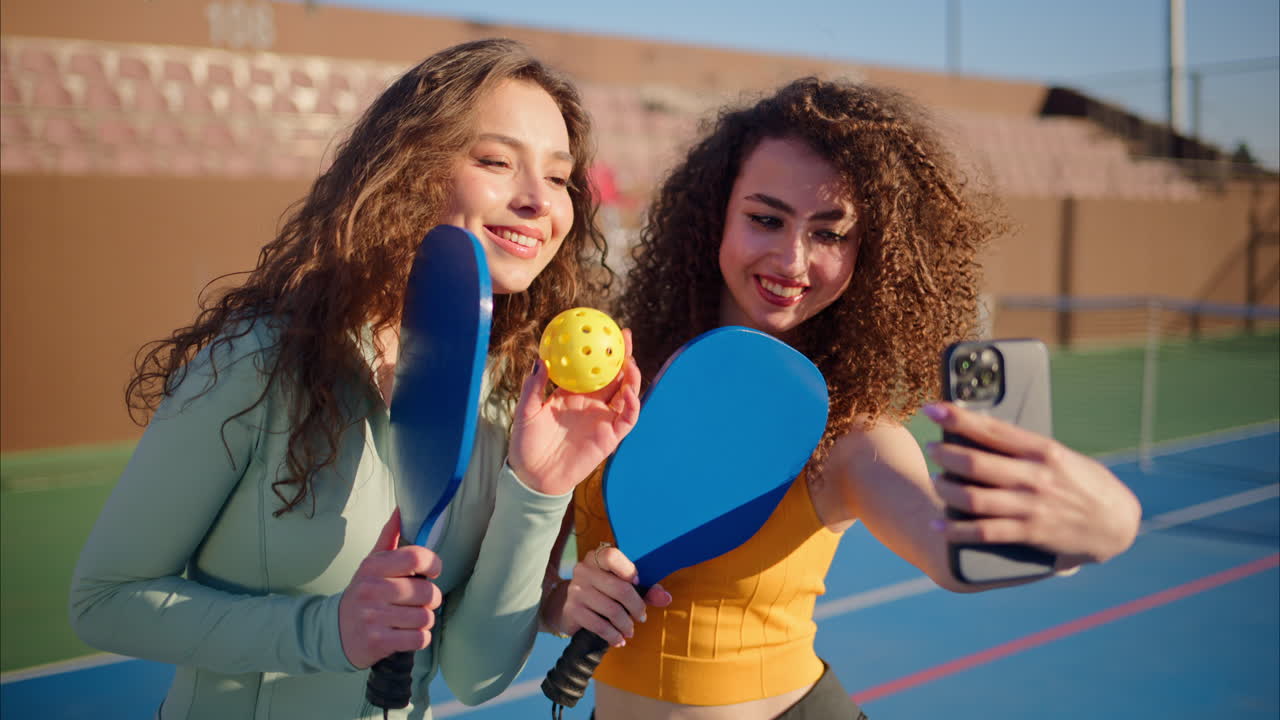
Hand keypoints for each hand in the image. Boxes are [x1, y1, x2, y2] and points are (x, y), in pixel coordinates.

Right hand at [339, 510, 443, 667]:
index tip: (433, 571)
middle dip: (431, 599)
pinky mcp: (378, 642)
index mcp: (374, 567)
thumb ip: (389, 538)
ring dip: (424, 620)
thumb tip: (401, 510)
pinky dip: (419, 638)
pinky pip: (419, 638)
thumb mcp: (371, 565)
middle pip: (427, 592)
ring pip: (425, 617)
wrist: (334, 631)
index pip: (416, 558)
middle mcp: (372, 590)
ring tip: (412, 618)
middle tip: (421, 602)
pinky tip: (407, 633)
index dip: (434, 564)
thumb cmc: (362, 594)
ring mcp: (374, 617)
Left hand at [508, 329, 642, 494]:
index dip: (599, 350)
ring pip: (626, 394)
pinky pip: (627, 417)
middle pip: (615, 375)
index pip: (592, 367)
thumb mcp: (526, 411)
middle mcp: (592, 404)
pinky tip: (629, 391)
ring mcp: (603, 419)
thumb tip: (539, 360)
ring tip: (631, 361)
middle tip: (625, 335)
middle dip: (623, 355)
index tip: (601, 329)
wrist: (533, 475)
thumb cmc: (526, 443)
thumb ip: (534, 387)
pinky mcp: (611, 437)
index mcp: (573, 395)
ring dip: (633, 377)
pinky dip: (632, 403)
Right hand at [546, 544, 670, 646]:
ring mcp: (576, 590)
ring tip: (629, 630)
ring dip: (626, 625)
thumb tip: (666, 598)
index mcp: (597, 558)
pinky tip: (618, 639)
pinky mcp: (572, 610)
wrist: (567, 606)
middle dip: (636, 607)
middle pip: (620, 589)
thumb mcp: (621, 585)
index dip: (629, 570)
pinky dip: (613, 636)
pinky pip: (600, 625)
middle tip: (641, 618)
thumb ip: (646, 589)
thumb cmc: (602, 592)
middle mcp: (584, 570)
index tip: (638, 583)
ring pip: (612, 610)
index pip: (612, 556)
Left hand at [923, 402, 1141, 568]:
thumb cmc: (1083, 483)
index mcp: (1042, 450)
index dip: (957, 418)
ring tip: (935, 482)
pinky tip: (938, 525)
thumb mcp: (1060, 456)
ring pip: (973, 497)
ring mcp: (1031, 506)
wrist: (1118, 523)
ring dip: (945, 489)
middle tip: (931, 447)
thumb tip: (982, 432)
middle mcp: (1035, 477)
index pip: (992, 429)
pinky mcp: (1030, 533)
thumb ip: (1024, 449)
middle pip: (975, 463)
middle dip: (944, 454)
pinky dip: (955, 529)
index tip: (932, 408)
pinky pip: (984, 532)